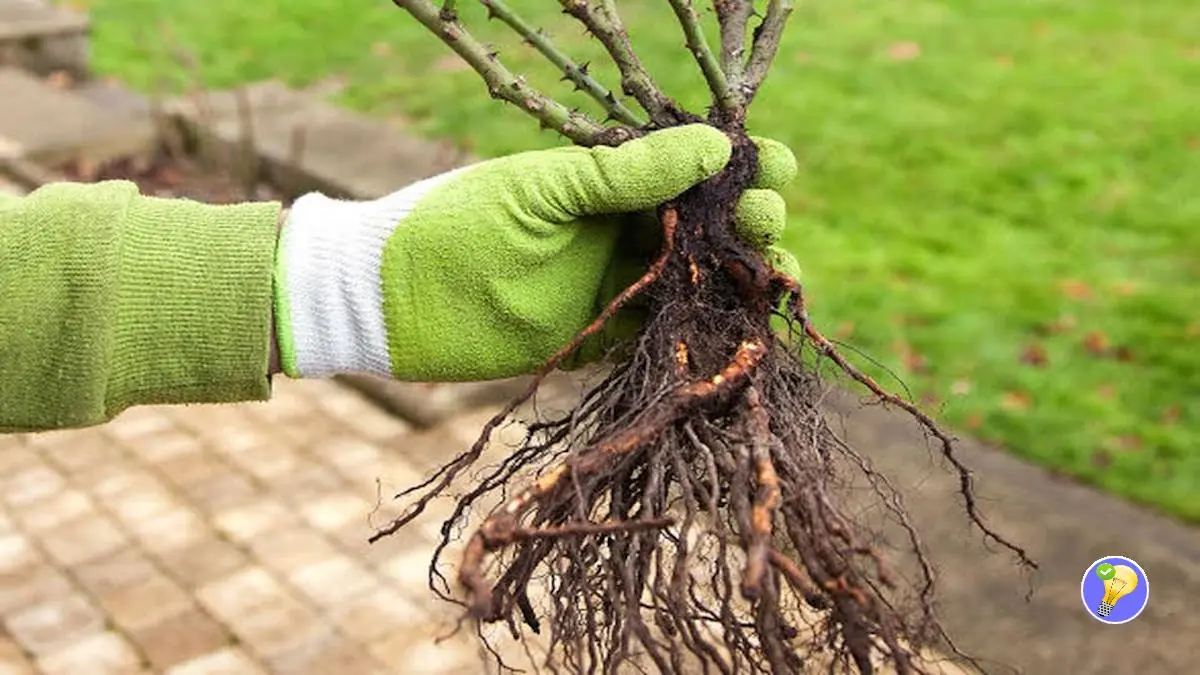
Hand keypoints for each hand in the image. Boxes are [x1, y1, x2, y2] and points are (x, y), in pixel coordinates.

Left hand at [274, 124, 798, 381]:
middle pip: (708, 224)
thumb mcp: (545, 189)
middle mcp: (619, 229)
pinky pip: (668, 330)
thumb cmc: (458, 224)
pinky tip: (742, 322)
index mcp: (605, 182)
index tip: (774, 166)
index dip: (737, 166)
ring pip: (698, 278)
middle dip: (750, 219)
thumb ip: (624, 174)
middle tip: (765, 222)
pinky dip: (706, 326)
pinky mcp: (605, 338)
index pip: (689, 169)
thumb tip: (715, 145)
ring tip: (778, 273)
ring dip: (741, 276)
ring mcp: (614, 284)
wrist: (394, 300)